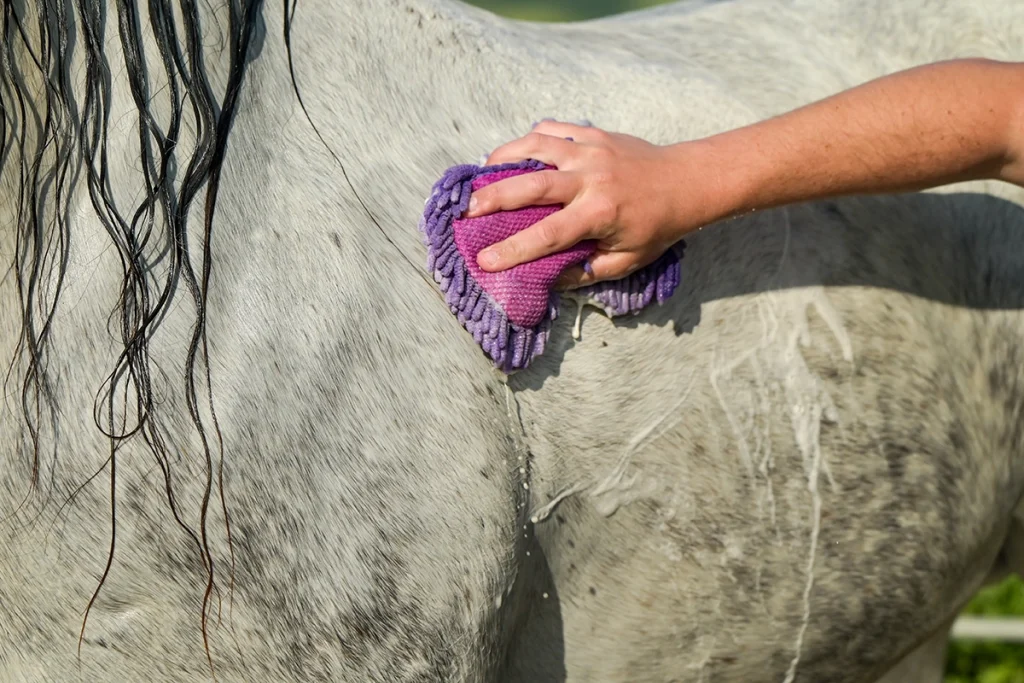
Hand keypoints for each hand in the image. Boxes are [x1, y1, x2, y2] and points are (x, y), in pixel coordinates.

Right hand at [464, 121, 720, 287]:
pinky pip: (551, 130)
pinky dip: (528, 140)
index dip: (513, 250)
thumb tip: (548, 280)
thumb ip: (587, 271)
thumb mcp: (628, 260)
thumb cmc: (658, 226)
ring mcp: (590, 150)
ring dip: (503, 158)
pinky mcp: (593, 133)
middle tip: (467, 210)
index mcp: (599, 214)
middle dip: (494, 198)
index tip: (485, 260)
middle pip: (531, 185)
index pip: (547, 236)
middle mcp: (591, 178)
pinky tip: (513, 153)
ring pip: (536, 147)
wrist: (687, 181)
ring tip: (480, 174)